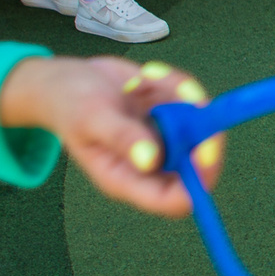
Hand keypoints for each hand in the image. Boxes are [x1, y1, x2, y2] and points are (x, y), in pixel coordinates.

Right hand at [0, 56, 224, 219]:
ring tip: (144, 80)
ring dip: (181, 96)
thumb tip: (151, 160)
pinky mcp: (169, 117)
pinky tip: (146, 75)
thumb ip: (121, 138)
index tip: (207, 147)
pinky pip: (191, 102)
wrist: (67, 79)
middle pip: (199, 164)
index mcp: (127, 179)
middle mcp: (151, 164)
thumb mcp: (91, 118)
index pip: (174, 199)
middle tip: (188, 95)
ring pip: (200, 126)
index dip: (197, 180)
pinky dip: (176, 84)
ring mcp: (163, 140)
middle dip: (201, 129)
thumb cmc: (70, 104)